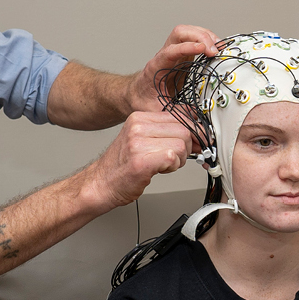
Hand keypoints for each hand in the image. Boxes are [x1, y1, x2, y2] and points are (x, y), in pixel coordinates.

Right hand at [81, 111, 195, 211]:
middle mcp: (138, 126)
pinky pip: (173, 158)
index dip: (193, 131)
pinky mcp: (141, 160)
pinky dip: (173, 167)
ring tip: (163, 165)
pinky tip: (160, 170)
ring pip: (182, 145)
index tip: (196, 141)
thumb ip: (167, 133)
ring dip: (179, 160)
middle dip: (187, 147)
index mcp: (140, 117)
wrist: (100, 184)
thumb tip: (198, 133)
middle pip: (184, 130)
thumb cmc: (122, 166)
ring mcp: (138, 142)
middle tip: (175, 158)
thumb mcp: (143, 140)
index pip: (181, 115)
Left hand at [126, 25, 219, 112]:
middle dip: (200, 36)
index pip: (171, 51)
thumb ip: (174, 115)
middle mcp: (166, 56)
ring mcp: (175, 53)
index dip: (187, 48)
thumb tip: (195, 122)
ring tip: (220, 47)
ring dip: (205, 35)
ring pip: (188, 33)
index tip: (203, 49)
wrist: (136, 94)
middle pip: (180, 33)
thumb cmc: (143, 100)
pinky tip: (216, 48)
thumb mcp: (156, 111)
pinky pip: (194, 40)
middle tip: (215, 50)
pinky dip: (207, 40)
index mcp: (156, 67)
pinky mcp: (183, 56)